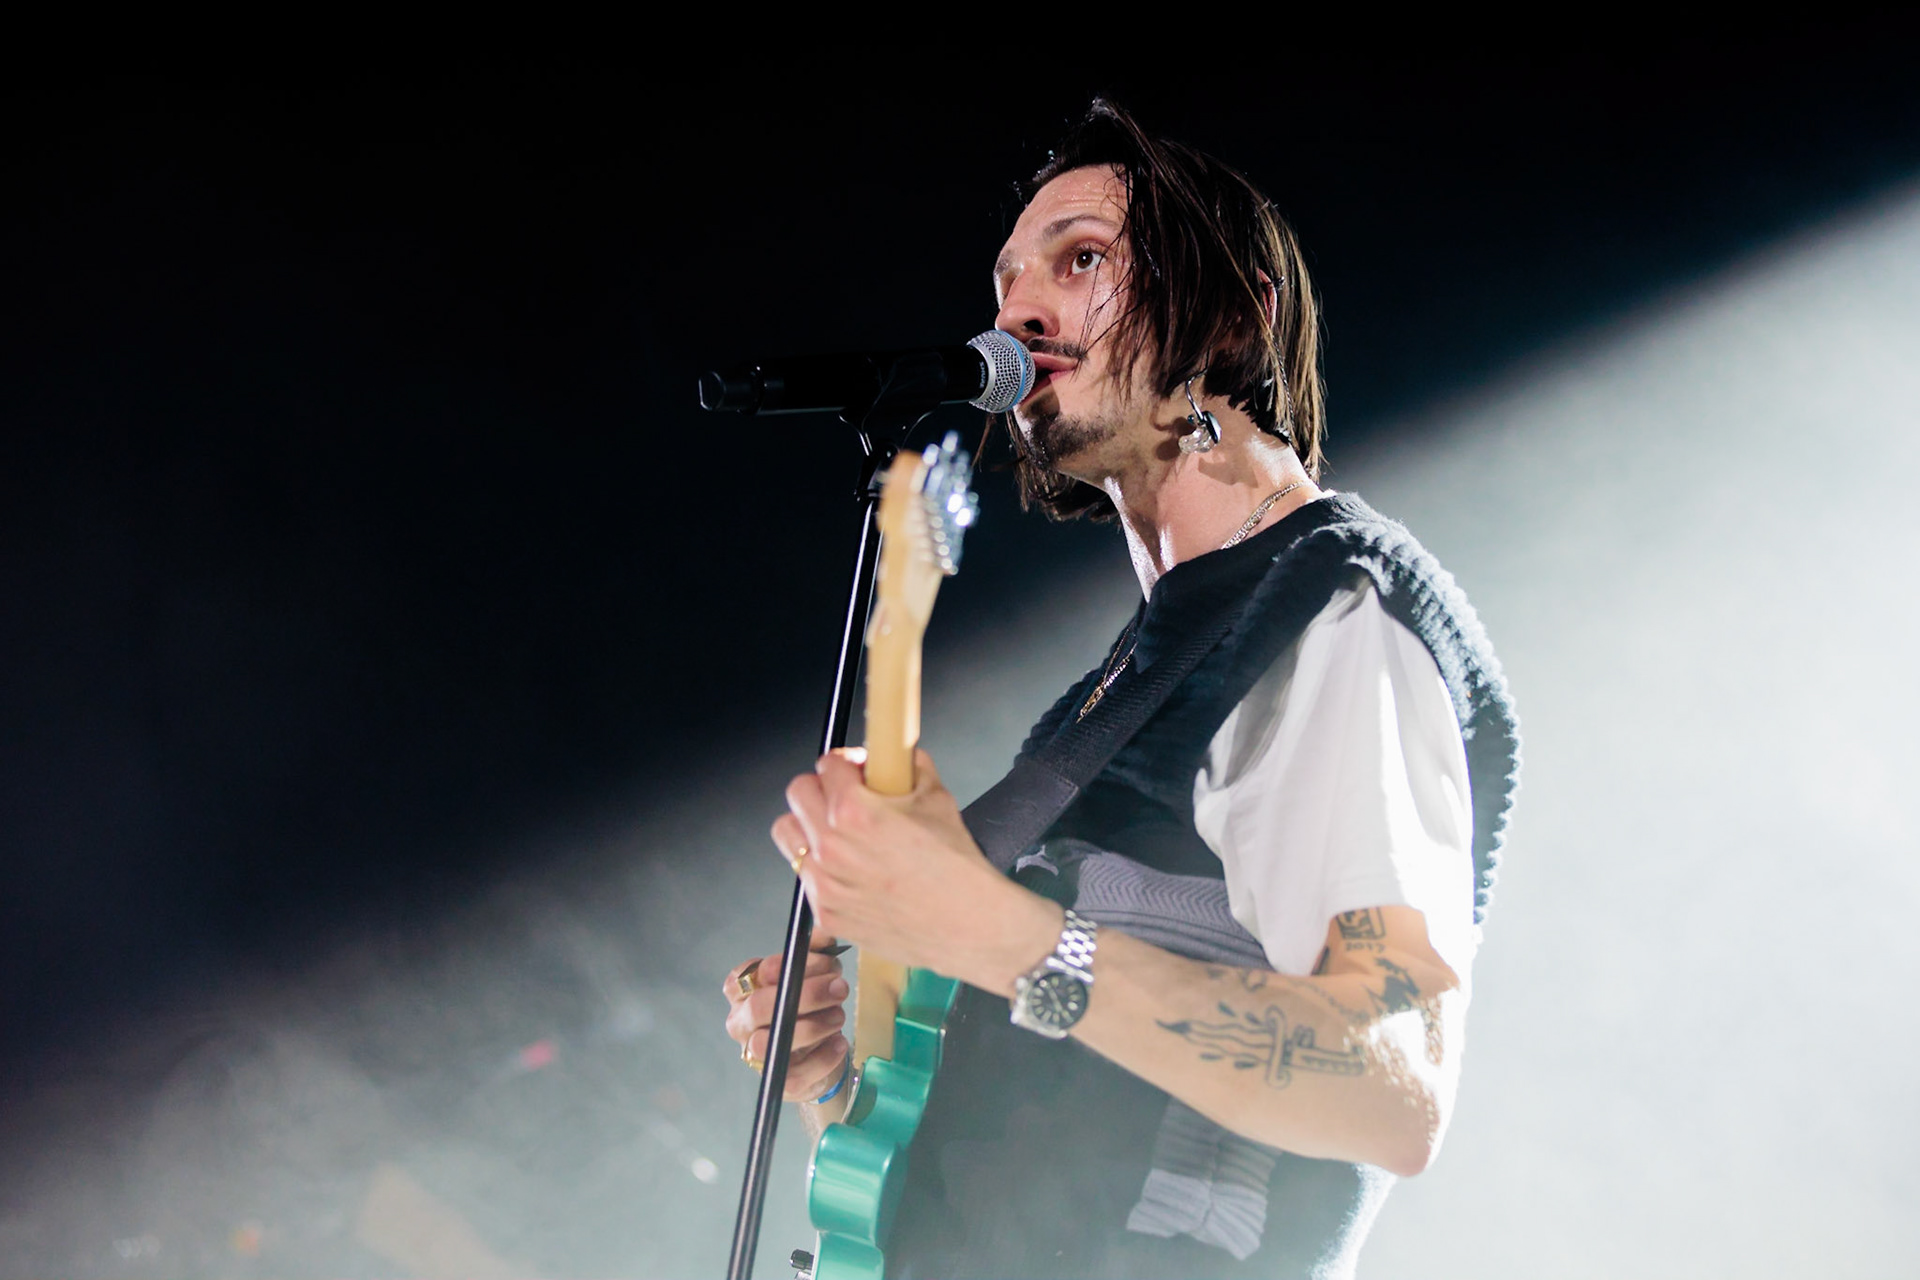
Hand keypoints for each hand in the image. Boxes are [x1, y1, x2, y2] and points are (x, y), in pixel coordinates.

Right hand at [720, 936, 850, 1102]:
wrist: (820, 1053)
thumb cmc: (810, 1006)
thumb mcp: (813, 974)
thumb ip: (816, 951)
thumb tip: (826, 931)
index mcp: (742, 990)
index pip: (752, 973)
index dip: (789, 966)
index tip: (825, 962)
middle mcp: (740, 1022)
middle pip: (760, 1007)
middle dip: (806, 995)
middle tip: (840, 987)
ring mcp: (754, 1054)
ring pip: (773, 1042)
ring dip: (814, 1026)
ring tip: (839, 1016)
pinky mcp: (777, 1081)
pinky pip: (795, 1073)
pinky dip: (822, 1057)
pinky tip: (838, 1044)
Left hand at [771, 748, 1057, 994]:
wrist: (969, 925)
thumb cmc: (957, 868)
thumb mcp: (937, 799)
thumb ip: (909, 768)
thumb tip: (897, 757)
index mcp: (853, 812)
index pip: (826, 765)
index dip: (846, 765)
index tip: (858, 772)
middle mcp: (830, 847)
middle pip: (798, 793)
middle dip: (822, 789)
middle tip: (846, 798)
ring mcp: (824, 884)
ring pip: (789, 835)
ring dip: (809, 826)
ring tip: (841, 834)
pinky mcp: (826, 914)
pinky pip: (807, 877)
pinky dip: (824, 869)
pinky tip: (855, 873)